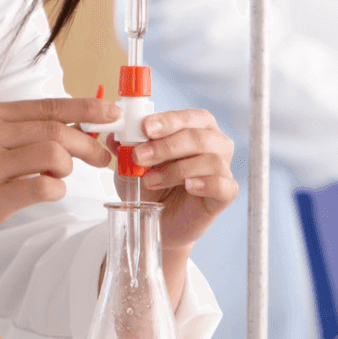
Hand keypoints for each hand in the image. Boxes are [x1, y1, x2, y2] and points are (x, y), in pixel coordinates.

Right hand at [0, 97, 117, 258]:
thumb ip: (25, 132)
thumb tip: (79, 129)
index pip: (47, 105)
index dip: (85, 109)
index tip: (111, 114)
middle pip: (55, 129)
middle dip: (88, 143)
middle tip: (103, 157)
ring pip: (53, 153)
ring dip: (69, 167)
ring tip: (60, 175)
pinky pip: (43, 186)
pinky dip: (57, 189)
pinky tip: (50, 191)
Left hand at [130, 109, 237, 253]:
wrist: (159, 221)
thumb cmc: (152, 185)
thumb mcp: (132, 165)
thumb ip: (125, 148)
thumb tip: (112, 136)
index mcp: (195, 128)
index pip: (187, 117)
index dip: (167, 121)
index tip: (145, 128)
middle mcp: (214, 144)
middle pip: (199, 137)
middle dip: (166, 146)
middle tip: (139, 157)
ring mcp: (223, 169)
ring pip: (210, 160)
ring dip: (176, 169)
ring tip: (150, 180)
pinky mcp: (225, 194)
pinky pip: (224, 185)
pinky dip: (206, 184)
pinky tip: (188, 186)